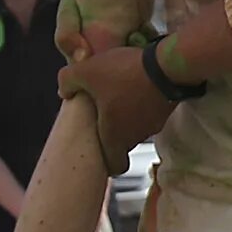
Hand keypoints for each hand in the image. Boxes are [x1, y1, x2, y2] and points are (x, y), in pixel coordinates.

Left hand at [58, 44, 173, 162]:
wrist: (167, 65)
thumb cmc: (125, 75)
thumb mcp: (85, 72)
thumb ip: (68, 82)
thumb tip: (64, 90)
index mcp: (115, 136)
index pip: (114, 166)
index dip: (107, 163)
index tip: (102, 153)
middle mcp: (137, 135)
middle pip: (124, 141)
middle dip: (114, 128)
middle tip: (105, 111)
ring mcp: (155, 123)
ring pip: (137, 125)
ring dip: (129, 113)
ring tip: (121, 90)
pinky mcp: (167, 108)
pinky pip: (150, 110)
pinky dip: (143, 101)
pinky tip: (138, 82)